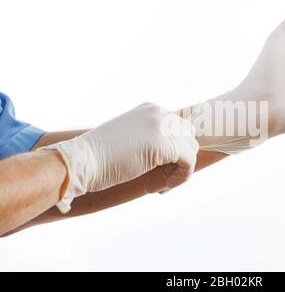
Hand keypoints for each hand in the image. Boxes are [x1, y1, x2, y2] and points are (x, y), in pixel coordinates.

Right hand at [40, 103, 198, 211]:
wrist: (81, 162)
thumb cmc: (101, 158)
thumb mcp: (131, 141)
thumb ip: (152, 140)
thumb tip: (177, 155)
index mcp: (150, 109)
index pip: (179, 129)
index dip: (173, 153)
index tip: (157, 171)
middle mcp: (159, 112)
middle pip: (188, 138)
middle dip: (178, 161)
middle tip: (158, 179)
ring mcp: (162, 126)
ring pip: (190, 150)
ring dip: (177, 172)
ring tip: (155, 184)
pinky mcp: (165, 144)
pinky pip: (189, 163)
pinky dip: (179, 179)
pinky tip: (158, 188)